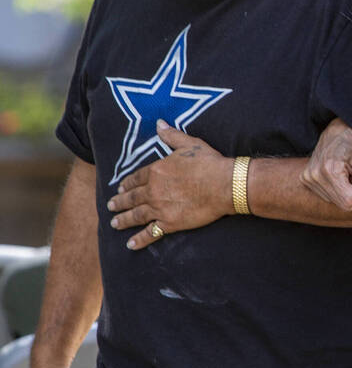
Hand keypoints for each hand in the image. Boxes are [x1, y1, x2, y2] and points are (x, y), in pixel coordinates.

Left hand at [107, 121, 231, 249]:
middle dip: (120, 202)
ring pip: (135, 215)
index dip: (127, 184)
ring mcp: (159, 208)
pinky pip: (150, 233)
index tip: (120, 188)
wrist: (225, 184)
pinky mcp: (170, 223)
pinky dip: (139, 240)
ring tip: (115, 223)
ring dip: (123, 220)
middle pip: (131, 197)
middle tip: (111, 206)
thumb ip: (171, 136)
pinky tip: (130, 244)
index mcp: (156, 171)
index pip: (136, 178)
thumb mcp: (190, 144)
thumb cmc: (210, 163)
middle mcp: (153, 190)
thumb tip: (159, 123)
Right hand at [300, 118, 351, 210]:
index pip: (350, 201)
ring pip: (335, 201)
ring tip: (347, 174)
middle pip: (343, 203)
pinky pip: (327, 196)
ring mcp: (308, 178)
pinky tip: (338, 175)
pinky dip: (337, 189)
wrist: (335, 130)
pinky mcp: (305, 179)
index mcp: (330, 170)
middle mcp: (315, 175)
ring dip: (346, 191)